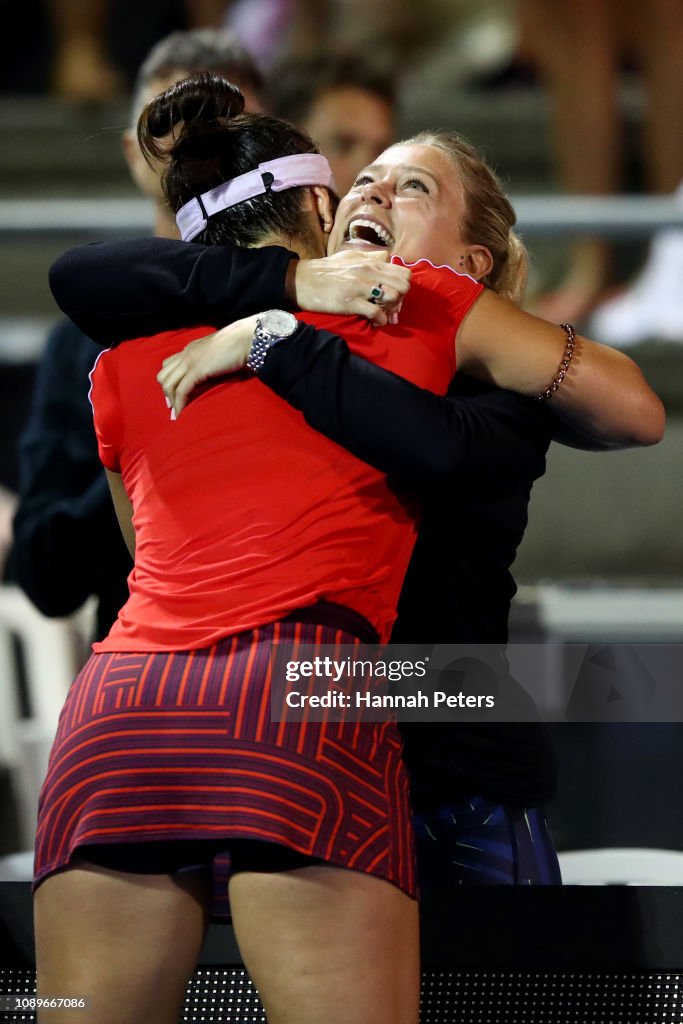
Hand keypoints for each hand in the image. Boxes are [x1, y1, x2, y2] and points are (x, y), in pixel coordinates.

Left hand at [157, 314, 258, 415]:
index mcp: (191, 348)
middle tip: (175, 407)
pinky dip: (180, 405)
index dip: (169, 382)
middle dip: (166, 393)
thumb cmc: (240, 344)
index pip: (168, 365)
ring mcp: (190, 361)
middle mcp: (186, 354)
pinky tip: (183, 414)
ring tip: (179, 414)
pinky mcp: (197, 371)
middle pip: (163, 376)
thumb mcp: (220, 352)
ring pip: (168, 384)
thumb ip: (211, 360)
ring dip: (172, 401)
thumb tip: (214, 372)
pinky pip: (181, 391)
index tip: (175, 397)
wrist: (246, 338)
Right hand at [290, 250, 410, 324]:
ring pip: (393, 297)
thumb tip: (386, 256)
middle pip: (403, 286)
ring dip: (391, 310)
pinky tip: (375, 322)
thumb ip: (370, 257)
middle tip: (390, 306)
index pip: (404, 272)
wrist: (302, 281)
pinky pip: (376, 313)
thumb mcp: (350, 257)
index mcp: (370, 262)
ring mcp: (360, 287)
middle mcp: (368, 272)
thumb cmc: (325, 270)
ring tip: (382, 313)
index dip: (403, 286)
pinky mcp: (350, 303)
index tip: (394, 295)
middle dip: (401, 299)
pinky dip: (380, 321)